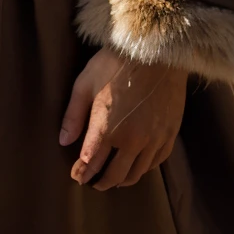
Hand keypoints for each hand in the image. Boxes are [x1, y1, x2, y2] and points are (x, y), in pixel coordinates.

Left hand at [59, 48, 186, 189]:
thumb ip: (74, 116)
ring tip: (114, 179)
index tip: (77, 176)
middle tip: (93, 183)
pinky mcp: (170, 134)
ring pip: (137, 173)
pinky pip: (156, 162)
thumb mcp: (85, 83)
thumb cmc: (115, 63)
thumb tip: (63, 141)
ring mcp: (153, 139)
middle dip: (101, 182)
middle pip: (115, 175)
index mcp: (107, 129)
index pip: (91, 162)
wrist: (156, 50)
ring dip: (123, 180)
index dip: (82, 173)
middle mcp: (132, 140)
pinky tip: (138, 165)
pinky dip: (144, 169)